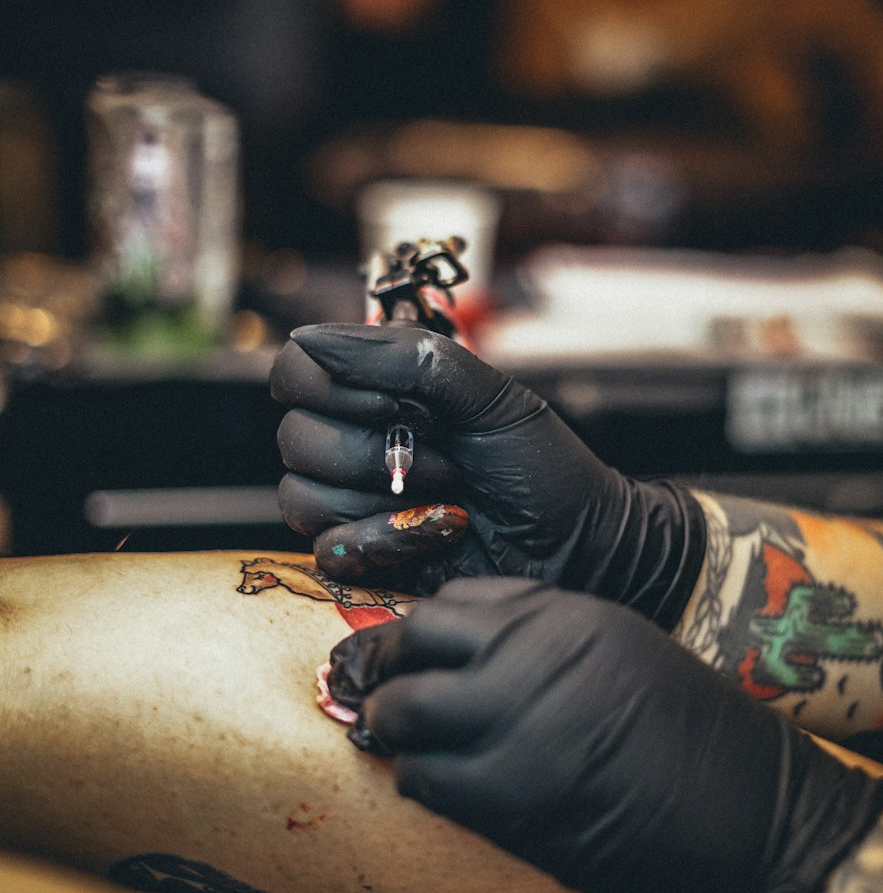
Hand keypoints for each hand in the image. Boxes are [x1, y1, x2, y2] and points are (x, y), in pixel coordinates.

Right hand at [271, 322, 703, 625]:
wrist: (577, 544)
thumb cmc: (541, 465)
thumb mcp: (485, 394)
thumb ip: (401, 358)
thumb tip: (310, 337)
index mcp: (377, 388)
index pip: (295, 369)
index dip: (332, 386)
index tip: (396, 401)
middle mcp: (355, 438)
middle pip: (295, 437)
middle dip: (379, 451)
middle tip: (447, 456)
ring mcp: (354, 499)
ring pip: (303, 495)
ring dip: (390, 497)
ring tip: (450, 495)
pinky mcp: (363, 554)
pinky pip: (330, 546)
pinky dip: (391, 540)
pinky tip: (440, 532)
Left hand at [327, 578, 882, 892]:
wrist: (757, 816)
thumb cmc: (700, 739)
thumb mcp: (627, 654)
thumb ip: (550, 644)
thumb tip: (467, 656)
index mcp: (568, 616)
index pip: (457, 601)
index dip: (424, 629)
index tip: (411, 651)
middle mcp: (536, 656)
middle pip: (414, 640)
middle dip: (381, 664)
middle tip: (370, 687)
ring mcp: (520, 724)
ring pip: (405, 709)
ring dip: (387, 726)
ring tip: (389, 739)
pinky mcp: (513, 798)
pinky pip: (426, 777)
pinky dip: (415, 779)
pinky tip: (431, 783)